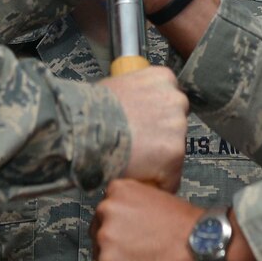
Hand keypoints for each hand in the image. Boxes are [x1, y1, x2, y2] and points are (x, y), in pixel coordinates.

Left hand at [90, 179, 212, 260]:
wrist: (210, 248)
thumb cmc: (194, 230)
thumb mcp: (161, 203)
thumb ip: (138, 213)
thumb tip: (130, 230)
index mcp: (119, 192)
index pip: (105, 216)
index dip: (119, 234)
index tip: (127, 242)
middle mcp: (108, 213)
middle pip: (100, 241)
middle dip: (117, 254)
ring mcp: (107, 243)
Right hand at [100, 66, 187, 193]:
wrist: (84, 127)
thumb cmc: (91, 109)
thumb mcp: (116, 87)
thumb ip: (135, 94)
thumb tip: (133, 107)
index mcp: (162, 79)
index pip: (170, 100)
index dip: (157, 116)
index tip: (147, 126)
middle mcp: (175, 99)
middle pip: (176, 124)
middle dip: (161, 136)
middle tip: (139, 145)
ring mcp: (177, 126)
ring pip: (175, 150)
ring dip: (160, 159)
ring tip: (136, 164)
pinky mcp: (174, 152)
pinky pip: (171, 175)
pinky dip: (159, 182)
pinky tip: (141, 179)